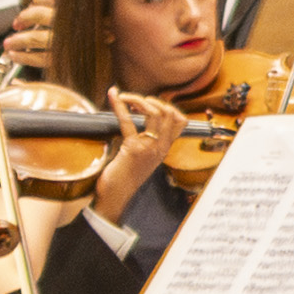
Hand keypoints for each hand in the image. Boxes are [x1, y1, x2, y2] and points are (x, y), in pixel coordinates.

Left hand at [100, 90, 184, 204]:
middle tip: (135, 100)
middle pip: (168, 113)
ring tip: (126, 98)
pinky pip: (128, 121)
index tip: (151, 103)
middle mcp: (160, 147)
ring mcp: (148, 148)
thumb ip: (146, 142)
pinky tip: (113, 97)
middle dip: (151, 100)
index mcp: (164, 148)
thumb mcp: (143, 158)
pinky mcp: (132, 149)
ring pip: (154, 113)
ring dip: (138, 99)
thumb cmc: (124, 177)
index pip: (180, 121)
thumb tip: (140, 122)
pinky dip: (119, 105)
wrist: (115, 197)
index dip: (168, 106)